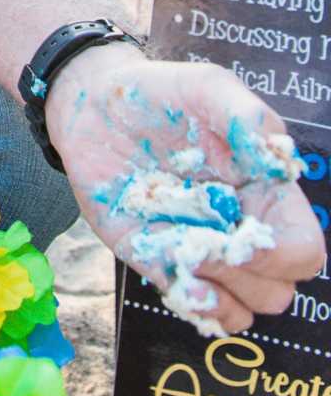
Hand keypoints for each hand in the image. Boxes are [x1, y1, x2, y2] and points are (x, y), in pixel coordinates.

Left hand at [47, 46, 324, 334]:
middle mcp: (237, 228)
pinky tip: (179, 277)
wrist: (94, 105)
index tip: (246, 232)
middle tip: (206, 241)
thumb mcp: (208, 87)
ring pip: (241, 308)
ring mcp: (197, 248)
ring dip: (221, 291)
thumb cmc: (160, 93)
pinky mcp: (156, 257)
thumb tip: (276, 163)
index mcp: (264, 193)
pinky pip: (193, 305)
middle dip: (247, 276)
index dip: (284, 255)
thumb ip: (247, 117)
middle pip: (276, 290)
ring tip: (187, 253)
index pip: (302, 251)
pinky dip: (195, 303)